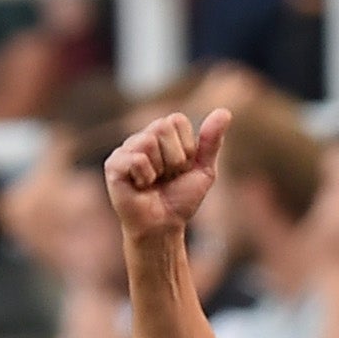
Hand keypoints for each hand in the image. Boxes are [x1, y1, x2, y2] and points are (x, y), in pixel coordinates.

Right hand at [105, 108, 228, 249]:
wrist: (164, 226)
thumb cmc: (180, 199)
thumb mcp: (204, 170)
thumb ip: (211, 141)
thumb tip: (225, 112)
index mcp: (162, 135)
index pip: (177, 120)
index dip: (187, 148)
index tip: (182, 168)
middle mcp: (142, 138)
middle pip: (163, 126)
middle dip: (175, 158)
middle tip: (168, 176)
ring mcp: (126, 149)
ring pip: (149, 142)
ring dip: (160, 170)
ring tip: (153, 182)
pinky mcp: (114, 164)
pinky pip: (136, 159)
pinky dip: (145, 177)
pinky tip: (140, 186)